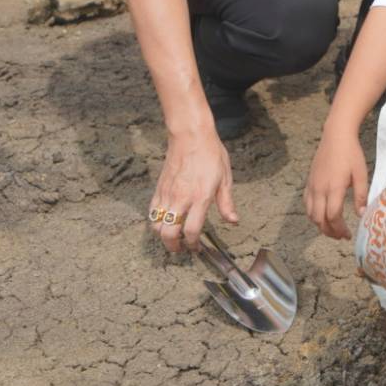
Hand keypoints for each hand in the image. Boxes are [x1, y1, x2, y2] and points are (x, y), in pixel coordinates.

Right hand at [148, 128, 238, 252]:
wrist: (190, 136)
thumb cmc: (211, 154)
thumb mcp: (225, 177)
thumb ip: (226, 203)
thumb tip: (233, 221)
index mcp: (200, 196)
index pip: (191, 230)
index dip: (193, 244)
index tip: (197, 247)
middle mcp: (181, 198)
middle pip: (169, 233)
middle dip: (174, 246)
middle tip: (181, 249)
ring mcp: (167, 194)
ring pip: (156, 224)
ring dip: (163, 236)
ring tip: (172, 238)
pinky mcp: (159, 189)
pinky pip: (152, 211)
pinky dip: (155, 221)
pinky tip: (165, 222)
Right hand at [303, 127, 368, 239]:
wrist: (336, 136)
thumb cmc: (351, 154)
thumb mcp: (361, 174)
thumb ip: (361, 195)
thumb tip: (361, 215)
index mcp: (334, 188)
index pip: (333, 216)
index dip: (340, 229)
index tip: (348, 235)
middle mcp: (320, 189)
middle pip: (319, 219)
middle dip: (329, 232)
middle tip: (341, 236)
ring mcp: (312, 186)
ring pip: (311, 214)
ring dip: (320, 225)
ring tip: (333, 229)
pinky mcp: (308, 182)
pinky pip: (307, 204)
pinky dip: (313, 214)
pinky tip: (322, 215)